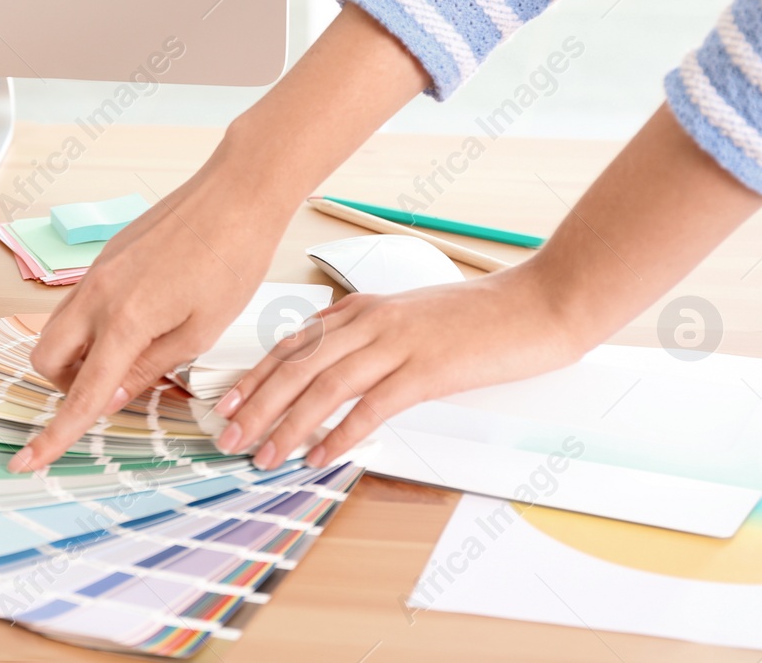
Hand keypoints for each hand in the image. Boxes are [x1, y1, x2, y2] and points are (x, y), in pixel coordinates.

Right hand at [11, 6, 432, 473]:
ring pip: (56, 330)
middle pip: (45, 361)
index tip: (27, 461)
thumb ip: (149, 367)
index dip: (54, 434)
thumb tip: (111, 395)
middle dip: (65, 386)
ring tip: (135, 354)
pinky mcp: (105, 258)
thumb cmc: (232, 260)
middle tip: (113, 389)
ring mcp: (96, 272)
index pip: (81, 393)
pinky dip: (93, 326)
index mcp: (126, 320)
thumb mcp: (201, 331)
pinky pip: (79, 304)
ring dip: (78, 356)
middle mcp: (97, 294)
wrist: (236, 193)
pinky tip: (143, 320)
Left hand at [214, 263, 584, 468]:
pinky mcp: (426, 369)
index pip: (292, 345)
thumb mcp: (406, 313)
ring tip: (266, 456)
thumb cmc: (475, 317)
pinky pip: (372, 406)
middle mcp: (370, 322)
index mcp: (361, 309)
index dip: (255, 377)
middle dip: (257, 406)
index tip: (226, 405)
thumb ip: (364, 327)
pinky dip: (342, 434)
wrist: (535, 305)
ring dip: (289, 426)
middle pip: (297, 367)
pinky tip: (322, 455)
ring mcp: (397, 344)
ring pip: (326, 388)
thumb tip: (322, 339)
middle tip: (229, 438)